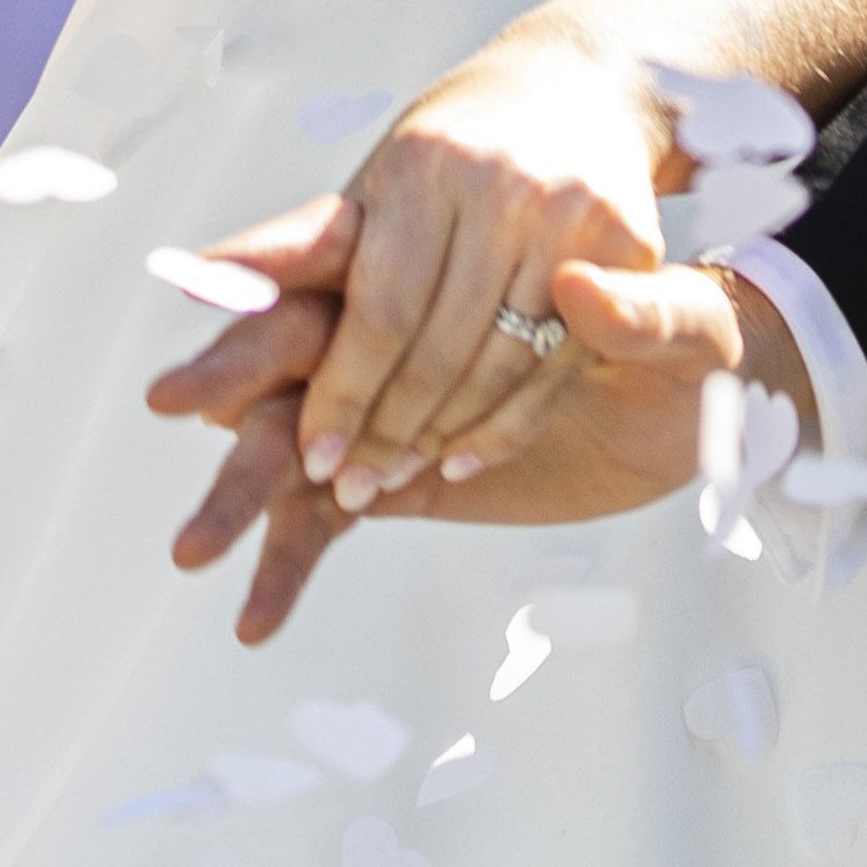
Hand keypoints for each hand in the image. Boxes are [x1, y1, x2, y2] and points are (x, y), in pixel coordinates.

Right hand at [145, 199, 770, 642]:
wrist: (688, 415)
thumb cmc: (689, 347)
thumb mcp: (692, 329)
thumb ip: (647, 316)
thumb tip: (584, 294)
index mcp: (450, 253)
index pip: (347, 245)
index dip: (280, 259)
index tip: (225, 275)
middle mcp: (393, 323)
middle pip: (291, 339)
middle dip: (232, 365)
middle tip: (174, 397)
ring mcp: (377, 404)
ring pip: (286, 438)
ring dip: (239, 489)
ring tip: (193, 548)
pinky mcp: (383, 477)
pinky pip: (317, 523)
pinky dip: (286, 566)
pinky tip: (253, 620)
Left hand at [281, 18, 676, 503]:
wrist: (577, 89)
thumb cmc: (444, 153)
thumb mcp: (371, 185)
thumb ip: (294, 247)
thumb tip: (191, 282)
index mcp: (427, 167)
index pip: (381, 309)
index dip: (346, 390)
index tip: (314, 458)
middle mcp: (504, 187)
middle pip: (441, 345)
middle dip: (388, 430)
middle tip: (348, 490)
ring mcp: (573, 215)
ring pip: (502, 362)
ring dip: (443, 437)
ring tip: (396, 479)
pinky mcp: (629, 244)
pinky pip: (562, 361)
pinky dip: (510, 421)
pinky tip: (466, 458)